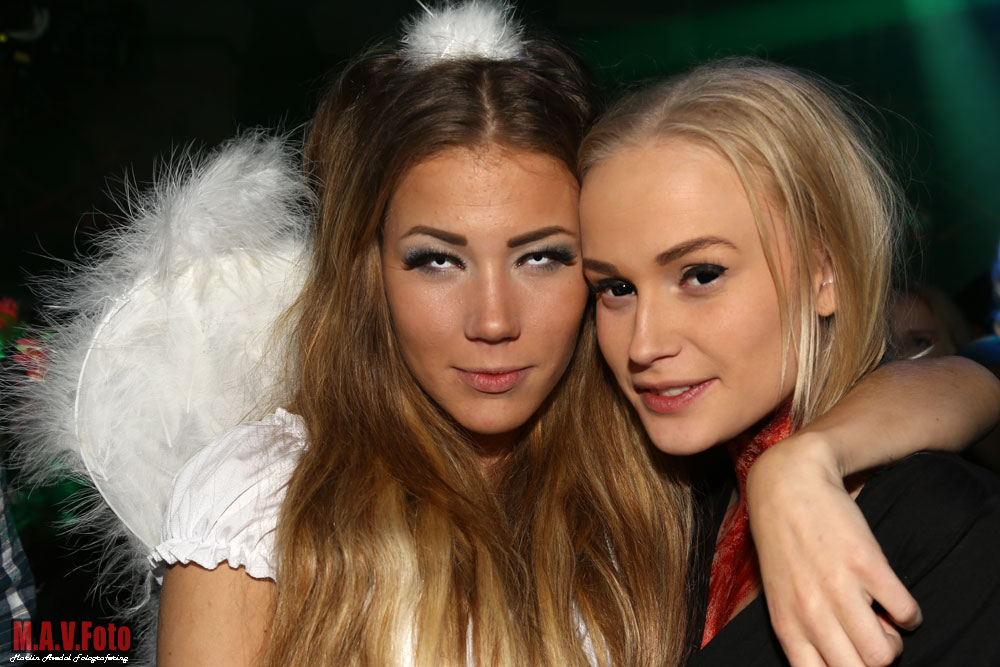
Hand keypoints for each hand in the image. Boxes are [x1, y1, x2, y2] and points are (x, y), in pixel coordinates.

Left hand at [746, 433, 920, 666]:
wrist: (787, 484)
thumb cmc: (782, 543)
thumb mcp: (779, 595)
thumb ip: (802, 632)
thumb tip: (836, 659)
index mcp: (787, 626)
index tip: (850, 651)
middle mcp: (811, 613)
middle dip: (871, 659)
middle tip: (869, 634)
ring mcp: (838, 589)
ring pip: (883, 654)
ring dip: (892, 640)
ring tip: (882, 616)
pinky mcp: (866, 565)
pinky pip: (906, 613)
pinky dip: (908, 612)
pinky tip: (892, 594)